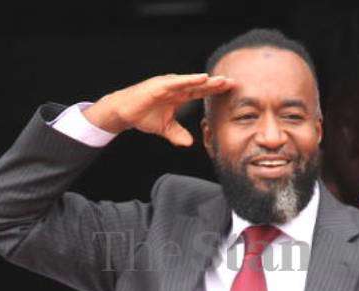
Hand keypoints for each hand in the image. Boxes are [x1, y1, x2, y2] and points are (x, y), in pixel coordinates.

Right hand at [83, 73, 235, 145]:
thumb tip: (189, 143)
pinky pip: (178, 82)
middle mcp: (176, 88)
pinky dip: (190, 80)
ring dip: (207, 80)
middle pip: (200, 85)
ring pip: (192, 82)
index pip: (201, 92)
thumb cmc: (143, 115)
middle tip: (234, 83)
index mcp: (179, 95)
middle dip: (217, 84)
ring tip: (222, 80)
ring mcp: (169, 84)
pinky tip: (202, 78)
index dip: (215, 91)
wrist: (124, 112)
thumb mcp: (165, 128)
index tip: (231, 91)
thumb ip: (178, 134)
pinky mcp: (160, 85)